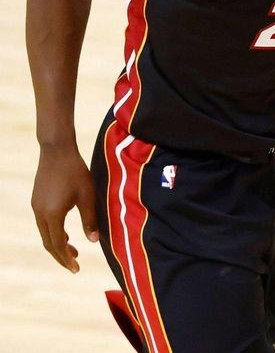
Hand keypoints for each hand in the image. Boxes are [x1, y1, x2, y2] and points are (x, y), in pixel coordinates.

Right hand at [31, 144, 98, 271]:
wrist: (57, 150)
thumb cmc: (76, 171)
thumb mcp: (87, 196)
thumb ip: (90, 219)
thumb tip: (94, 241)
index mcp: (53, 215)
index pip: (58, 245)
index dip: (67, 259)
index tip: (76, 269)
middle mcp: (41, 213)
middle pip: (49, 243)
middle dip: (61, 256)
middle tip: (75, 264)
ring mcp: (36, 207)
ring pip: (45, 234)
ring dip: (57, 244)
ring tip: (72, 249)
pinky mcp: (37, 200)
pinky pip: (43, 223)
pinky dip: (53, 232)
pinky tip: (64, 232)